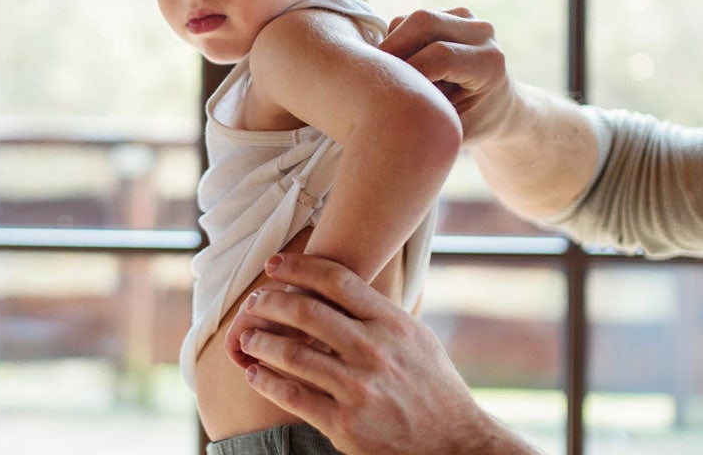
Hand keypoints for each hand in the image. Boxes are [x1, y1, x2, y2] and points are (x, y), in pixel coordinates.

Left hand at [238, 253, 540, 454]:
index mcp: (392, 323)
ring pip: (293, 354)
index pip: (337, 281)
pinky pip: (293, 396)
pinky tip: (255, 374)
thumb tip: (340, 286)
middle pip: (307, 312)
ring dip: (261, 342)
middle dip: (270, 303)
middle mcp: (374, 351)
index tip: (274, 265)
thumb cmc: (433, 386)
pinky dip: (267, 381)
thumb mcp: (416, 338)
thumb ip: (379, 313)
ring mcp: (358, 388)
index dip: (299, 268)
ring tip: (247, 339)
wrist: (455, 442)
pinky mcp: (345, 424)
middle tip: (253, 304)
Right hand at [380, 7, 516, 145]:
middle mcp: (482, 33)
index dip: (406, 73)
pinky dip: (397, 42)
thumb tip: (386, 110)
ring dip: (392, 46)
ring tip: (393, 78)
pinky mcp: (451, 14)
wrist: (498, 108)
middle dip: (391, 48)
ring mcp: (468, 18)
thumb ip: (427, 118)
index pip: (439, 56)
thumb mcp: (454, 132)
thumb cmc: (473, 126)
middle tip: (372, 78)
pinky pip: (410, 21)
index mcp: (489, 63)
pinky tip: (403, 68)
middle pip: (423, 22)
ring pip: (412, 19)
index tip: (386, 96)